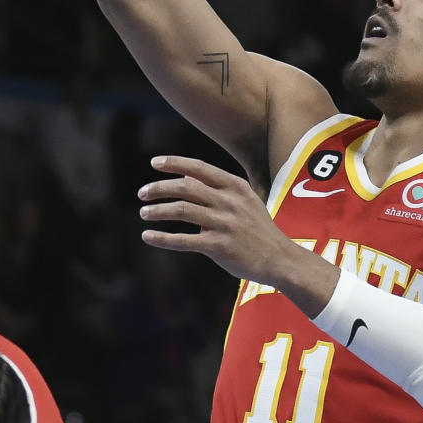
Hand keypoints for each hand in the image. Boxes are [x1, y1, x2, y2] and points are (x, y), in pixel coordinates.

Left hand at [138, 155, 302, 284]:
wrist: (280, 259)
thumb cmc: (259, 230)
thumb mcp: (245, 202)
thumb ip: (217, 190)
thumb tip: (186, 178)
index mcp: (236, 187)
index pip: (199, 168)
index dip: (174, 163)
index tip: (155, 163)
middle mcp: (229, 202)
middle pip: (185, 187)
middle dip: (159, 188)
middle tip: (142, 193)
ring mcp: (225, 224)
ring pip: (181, 210)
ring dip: (157, 210)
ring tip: (144, 213)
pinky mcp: (219, 246)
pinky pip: (183, 240)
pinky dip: (162, 238)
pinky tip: (148, 236)